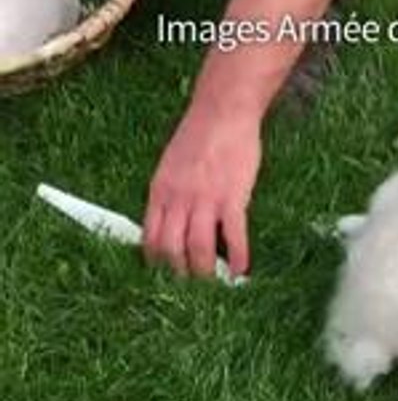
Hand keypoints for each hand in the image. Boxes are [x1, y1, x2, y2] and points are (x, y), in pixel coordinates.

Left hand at [143, 103, 260, 277]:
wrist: (223, 112)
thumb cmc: (200, 135)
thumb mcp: (171, 165)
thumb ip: (170, 194)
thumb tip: (173, 221)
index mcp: (160, 192)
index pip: (150, 237)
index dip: (157, 262)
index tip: (167, 275)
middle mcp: (178, 200)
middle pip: (172, 250)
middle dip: (180, 275)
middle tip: (192, 288)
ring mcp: (205, 200)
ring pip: (199, 248)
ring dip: (207, 272)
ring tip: (217, 283)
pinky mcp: (232, 198)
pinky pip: (234, 236)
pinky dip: (239, 257)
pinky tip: (243, 270)